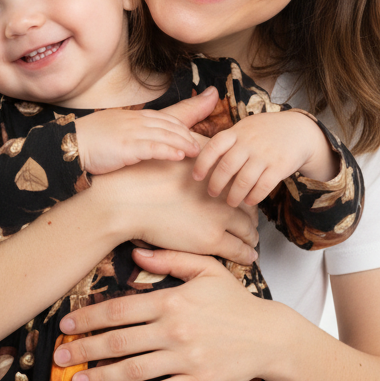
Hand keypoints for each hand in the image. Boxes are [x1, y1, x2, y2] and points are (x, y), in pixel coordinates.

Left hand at [53, 249, 268, 380]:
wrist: (269, 336)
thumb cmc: (234, 301)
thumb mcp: (206, 269)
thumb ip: (170, 259)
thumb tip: (134, 252)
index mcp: (172, 302)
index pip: (119, 311)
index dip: (89, 318)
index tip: (67, 325)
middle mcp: (174, 331)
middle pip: (119, 342)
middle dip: (84, 349)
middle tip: (59, 356)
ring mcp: (185, 359)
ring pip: (134, 370)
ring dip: (101, 377)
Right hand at [75, 108, 201, 174]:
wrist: (69, 146)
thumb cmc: (89, 142)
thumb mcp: (114, 131)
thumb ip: (132, 131)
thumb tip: (142, 141)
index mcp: (133, 116)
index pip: (165, 117)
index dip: (182, 125)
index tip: (195, 134)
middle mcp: (135, 121)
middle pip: (170, 124)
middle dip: (189, 134)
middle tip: (204, 145)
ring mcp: (131, 132)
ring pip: (165, 134)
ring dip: (184, 142)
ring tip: (199, 152)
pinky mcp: (126, 147)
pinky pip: (152, 147)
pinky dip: (169, 150)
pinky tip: (180, 156)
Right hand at [91, 152, 258, 264]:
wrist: (127, 200)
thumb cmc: (140, 175)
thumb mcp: (170, 147)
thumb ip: (189, 141)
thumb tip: (197, 124)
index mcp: (215, 169)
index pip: (241, 181)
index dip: (243, 192)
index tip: (243, 198)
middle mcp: (222, 191)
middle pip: (248, 205)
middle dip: (251, 217)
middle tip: (252, 224)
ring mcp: (219, 216)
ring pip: (248, 230)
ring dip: (251, 237)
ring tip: (251, 243)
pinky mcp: (212, 239)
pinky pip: (239, 250)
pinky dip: (246, 254)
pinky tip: (249, 256)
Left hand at [192, 110, 339, 206]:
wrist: (299, 130)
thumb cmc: (265, 131)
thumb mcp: (245, 127)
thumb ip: (227, 140)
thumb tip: (200, 156)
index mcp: (237, 132)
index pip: (214, 147)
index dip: (202, 163)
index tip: (196, 177)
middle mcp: (249, 142)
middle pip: (226, 167)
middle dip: (216, 184)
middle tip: (212, 194)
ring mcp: (265, 155)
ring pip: (244, 180)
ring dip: (234, 195)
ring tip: (231, 202)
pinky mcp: (280, 167)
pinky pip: (263, 186)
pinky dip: (254, 196)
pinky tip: (249, 201)